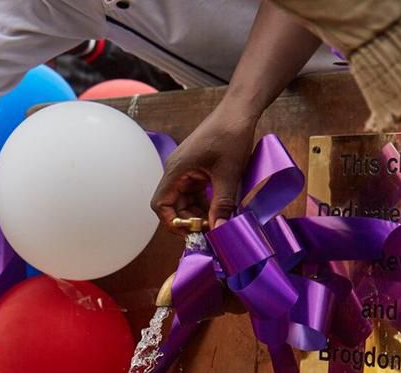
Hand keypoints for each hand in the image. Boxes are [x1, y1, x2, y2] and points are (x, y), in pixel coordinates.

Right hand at [151, 102, 257, 232]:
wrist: (239, 111)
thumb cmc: (230, 136)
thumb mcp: (228, 175)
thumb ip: (222, 205)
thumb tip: (219, 230)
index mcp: (176, 170)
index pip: (161, 204)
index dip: (172, 222)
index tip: (192, 232)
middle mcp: (176, 171)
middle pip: (173, 205)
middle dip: (189, 220)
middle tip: (210, 231)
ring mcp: (186, 170)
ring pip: (185, 201)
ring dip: (198, 213)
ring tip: (217, 222)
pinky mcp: (197, 169)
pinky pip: (195, 193)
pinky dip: (205, 204)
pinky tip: (220, 210)